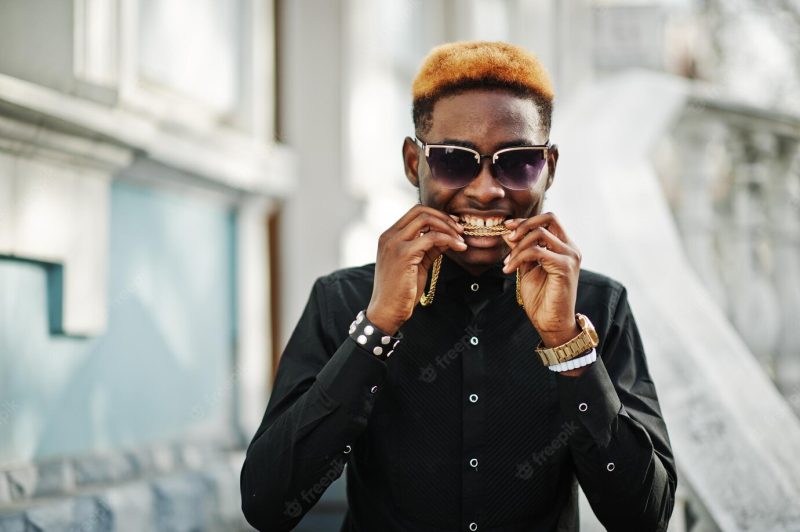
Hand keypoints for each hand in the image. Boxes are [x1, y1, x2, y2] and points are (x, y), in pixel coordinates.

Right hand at [367, 205, 465, 334]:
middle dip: (444, 217)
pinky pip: (431, 237)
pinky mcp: (403, 254)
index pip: (415, 212)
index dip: (437, 215)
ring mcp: (395, 244)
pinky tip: (459, 247)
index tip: (453, 226)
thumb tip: (449, 236)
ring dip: (448, 227)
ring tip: (461, 239)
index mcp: (390, 236)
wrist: (387, 311)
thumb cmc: (401, 291)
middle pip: (420, 211)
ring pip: (426, 219)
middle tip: (460, 230)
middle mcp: (389, 236)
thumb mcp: (417, 264)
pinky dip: (448, 239)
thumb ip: (430, 248)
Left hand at [501, 212, 581, 346]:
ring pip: (539, 234)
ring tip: (507, 263)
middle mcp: (570, 248)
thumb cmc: (541, 298)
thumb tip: (508, 232)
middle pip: (549, 218)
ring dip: (518, 246)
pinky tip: (509, 269)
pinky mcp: (565, 266)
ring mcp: (570, 256)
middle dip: (524, 224)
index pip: (548, 220)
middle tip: (508, 237)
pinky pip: (536, 251)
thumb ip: (520, 249)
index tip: (507, 227)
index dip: (526, 220)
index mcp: (563, 247)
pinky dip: (519, 257)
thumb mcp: (526, 268)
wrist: (550, 323)